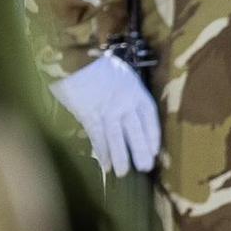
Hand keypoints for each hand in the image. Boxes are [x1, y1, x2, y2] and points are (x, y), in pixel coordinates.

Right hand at [54, 52, 161, 177]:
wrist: (75, 58)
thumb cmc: (96, 64)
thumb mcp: (120, 74)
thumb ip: (125, 92)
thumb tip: (126, 112)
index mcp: (135, 90)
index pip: (149, 116)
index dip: (153, 134)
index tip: (155, 150)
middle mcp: (125, 102)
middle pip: (136, 130)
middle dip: (141, 150)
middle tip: (145, 167)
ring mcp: (108, 110)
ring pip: (118, 138)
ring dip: (121, 157)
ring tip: (123, 172)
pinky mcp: (90, 115)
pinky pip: (98, 137)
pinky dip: (102, 152)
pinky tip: (104, 165)